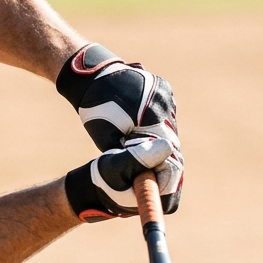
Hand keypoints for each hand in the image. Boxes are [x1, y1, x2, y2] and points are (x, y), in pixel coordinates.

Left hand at [56, 43, 183, 212]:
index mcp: (151, 113)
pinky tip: (148, 136)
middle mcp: (163, 101)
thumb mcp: (105, 136)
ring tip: (154, 162)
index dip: (167, 171)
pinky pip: (166, 115)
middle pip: (171, 139)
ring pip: (169, 128)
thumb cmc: (95, 109)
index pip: (166, 150)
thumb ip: (126, 155)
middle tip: (161, 180)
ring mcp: (165, 94)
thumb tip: (143, 175)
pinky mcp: (164, 89)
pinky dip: (159, 127)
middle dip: (165, 160)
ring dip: (162, 143)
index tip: (164, 187)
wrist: (92, 76)